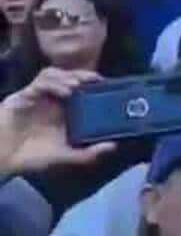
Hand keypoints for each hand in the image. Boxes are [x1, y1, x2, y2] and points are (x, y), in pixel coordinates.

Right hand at [0, 68, 114, 177]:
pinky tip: (66, 91)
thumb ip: (88, 153)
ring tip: (80, 85)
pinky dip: (54, 83)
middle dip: (85, 76)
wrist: (3, 159)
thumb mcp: (64, 157)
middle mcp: (53, 101)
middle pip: (71, 78)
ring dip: (69, 76)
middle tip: (98, 80)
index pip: (83, 91)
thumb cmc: (32, 158)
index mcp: (64, 112)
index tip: (112, 87)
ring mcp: (38, 97)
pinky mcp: (24, 96)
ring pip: (56, 75)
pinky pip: (40, 83)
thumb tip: (114, 146)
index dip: (96, 86)